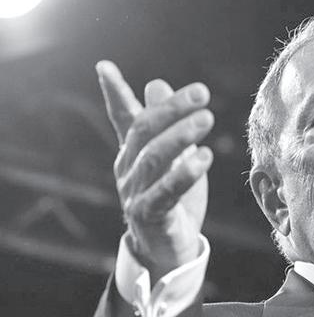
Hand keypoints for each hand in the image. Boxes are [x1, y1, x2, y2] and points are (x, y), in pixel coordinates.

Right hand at [96, 60, 213, 280]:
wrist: (168, 250)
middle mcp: (129, 170)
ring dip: (181, 136)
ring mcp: (136, 193)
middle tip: (201, 94)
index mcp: (132, 153)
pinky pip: (166, 192)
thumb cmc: (172, 200)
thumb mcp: (171, 158)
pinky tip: (204, 156)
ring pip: (155, 159)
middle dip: (171, 109)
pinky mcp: (150, 216)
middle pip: (145, 132)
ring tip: (206, 119)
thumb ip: (164, 125)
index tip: (104, 66)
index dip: (115, 93)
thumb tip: (156, 83)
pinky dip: (184, 174)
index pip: (124, 119)